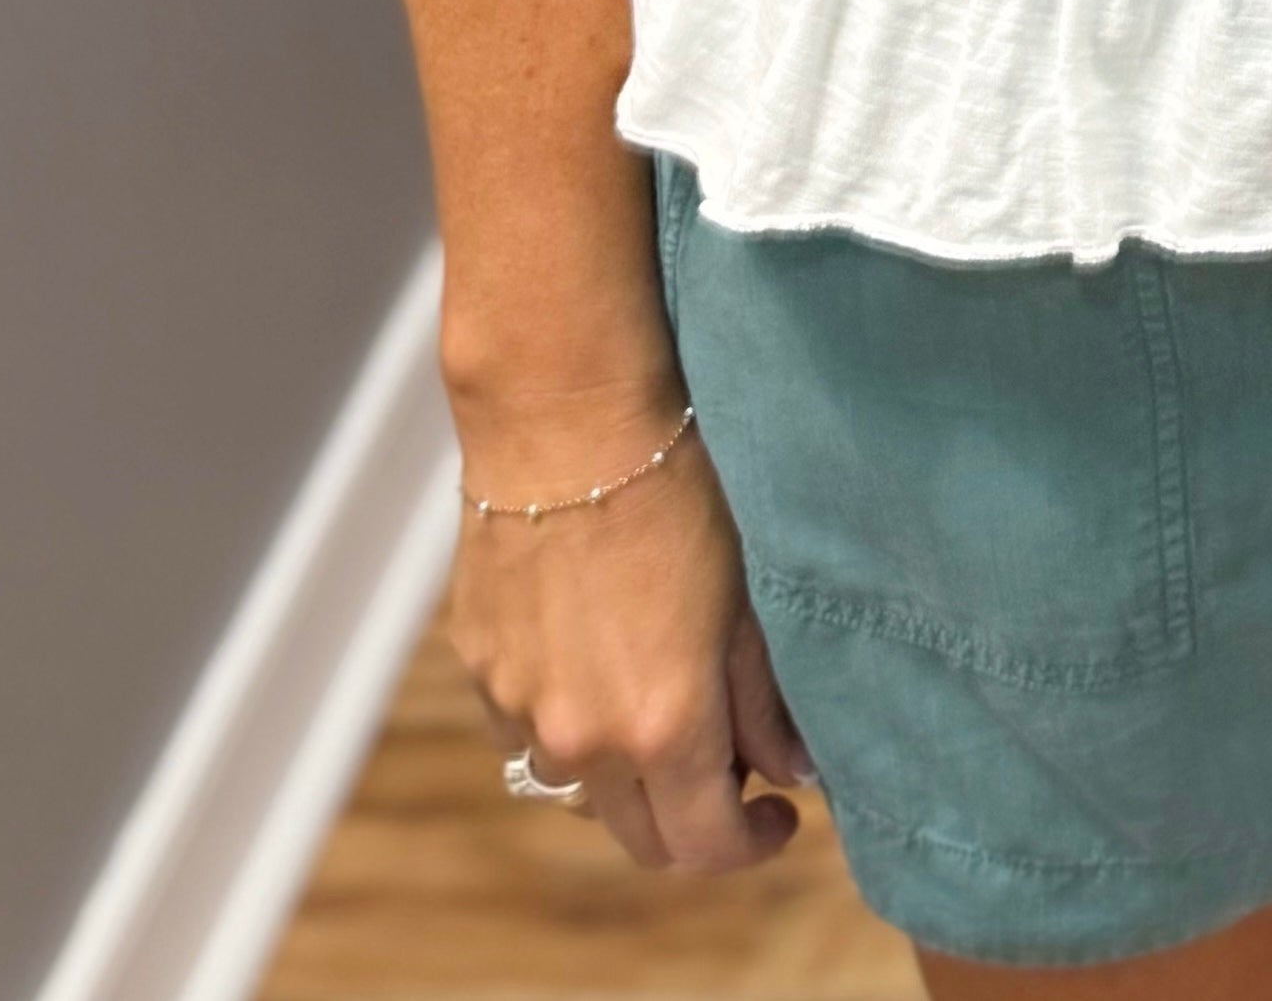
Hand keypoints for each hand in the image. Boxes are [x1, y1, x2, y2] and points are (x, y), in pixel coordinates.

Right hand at [451, 390, 810, 873]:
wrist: (569, 424)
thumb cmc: (679, 494)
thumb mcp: (747, 597)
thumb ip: (763, 701)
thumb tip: (791, 770)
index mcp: (663, 728)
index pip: (704, 846)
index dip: (750, 843)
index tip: (778, 814)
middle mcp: (584, 741)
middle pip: (639, 836)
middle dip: (691, 817)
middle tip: (730, 766)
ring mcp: (522, 712)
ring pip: (580, 790)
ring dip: (626, 773)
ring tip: (659, 706)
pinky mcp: (481, 674)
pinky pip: (526, 735)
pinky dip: (567, 725)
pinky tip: (597, 664)